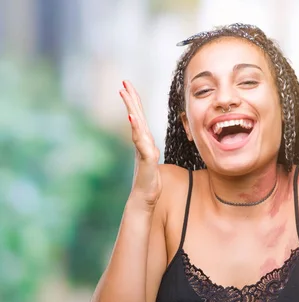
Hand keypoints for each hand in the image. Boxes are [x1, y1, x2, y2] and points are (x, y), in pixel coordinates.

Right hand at [119, 80, 161, 206]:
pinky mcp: (146, 159)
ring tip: (125, 94)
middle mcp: (141, 143)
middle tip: (124, 82)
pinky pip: (141, 141)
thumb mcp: (151, 162)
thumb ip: (149, 152)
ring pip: (138, 125)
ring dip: (132, 108)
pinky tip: (133, 118)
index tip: (128, 87)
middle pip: (136, 117)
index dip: (135, 102)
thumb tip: (150, 147)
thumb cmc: (149, 182)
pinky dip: (136, 129)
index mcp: (143, 141)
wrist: (144, 198)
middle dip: (130, 99)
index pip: (139, 117)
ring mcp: (142, 150)